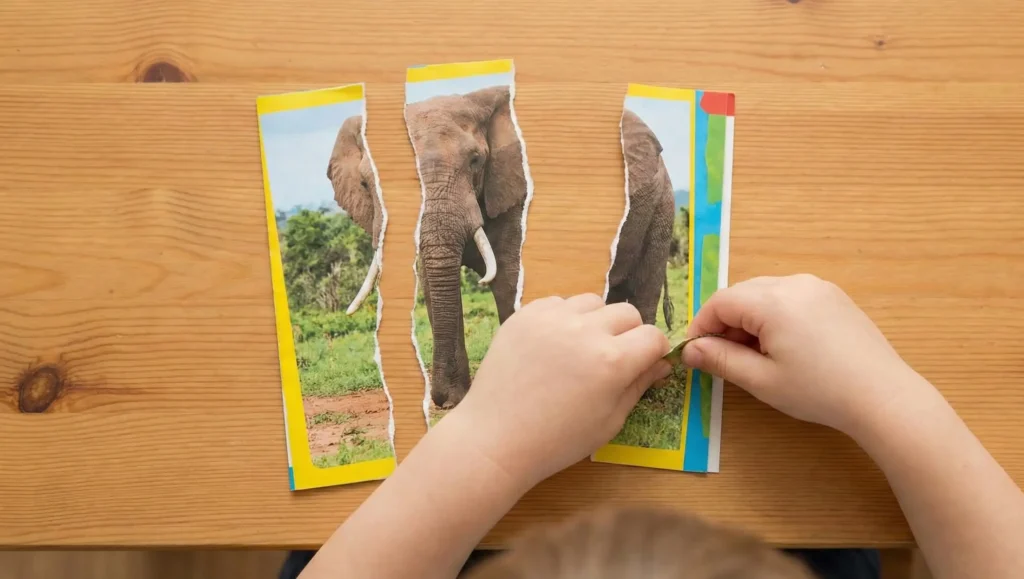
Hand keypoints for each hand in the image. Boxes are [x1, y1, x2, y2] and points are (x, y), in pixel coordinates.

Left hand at [448, 293, 670, 488]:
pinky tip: (553, 346)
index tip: (644, 363)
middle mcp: (585, 330)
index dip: (654, 350)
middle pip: (626, 313)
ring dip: (595, 321)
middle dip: (628, 334)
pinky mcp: (525, 315)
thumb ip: (639, 385)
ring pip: (592, 302)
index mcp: (612, 361)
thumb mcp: (609, 421)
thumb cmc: (557, 440)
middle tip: (610, 360)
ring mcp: (552, 318)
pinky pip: (558, 303)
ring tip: (579, 349)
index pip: (652, 336)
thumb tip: (662, 362)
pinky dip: (563, 318)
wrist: (496, 438)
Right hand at [682, 274, 925, 434]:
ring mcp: (817, 287)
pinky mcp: (834, 296)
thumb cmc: (818, 392)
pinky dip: (775, 315)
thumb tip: (689, 350)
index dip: (701, 326)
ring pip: (765, 293)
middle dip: (725, 322)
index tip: (695, 354)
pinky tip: (784, 346)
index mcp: (773, 301)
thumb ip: (721, 359)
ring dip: (749, 319)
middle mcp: (794, 283)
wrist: (883, 396)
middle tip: (724, 358)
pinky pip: (790, 297)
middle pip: (742, 294)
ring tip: (755, 355)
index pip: (720, 302)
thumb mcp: (762, 380)